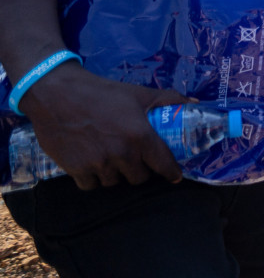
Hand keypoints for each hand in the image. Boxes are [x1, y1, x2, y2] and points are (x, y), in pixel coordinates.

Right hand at [20, 63, 191, 189]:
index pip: (163, 165)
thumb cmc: (101, 92)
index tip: (174, 177)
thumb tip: (194, 102)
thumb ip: (168, 99)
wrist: (56, 94)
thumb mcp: (138, 93)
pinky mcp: (75, 169)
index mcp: (140, 136)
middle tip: (135, 159)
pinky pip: (92, 185)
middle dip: (140, 170)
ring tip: (112, 158)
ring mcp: (97, 164)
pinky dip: (94, 178)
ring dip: (116, 174)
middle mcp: (121, 154)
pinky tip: (93, 164)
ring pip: (115, 182)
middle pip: (139, 178)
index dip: (171, 173)